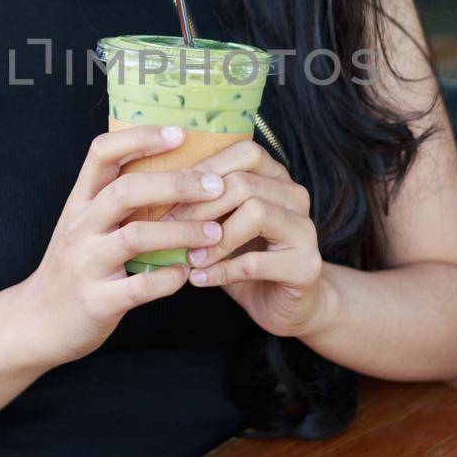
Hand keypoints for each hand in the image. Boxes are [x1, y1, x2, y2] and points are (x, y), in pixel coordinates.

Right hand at [24, 126, 228, 364]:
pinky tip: (186, 273)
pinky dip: (168, 278)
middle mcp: (79, 227)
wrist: (36, 322)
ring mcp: (86, 264)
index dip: (140, 138)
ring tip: (214, 231)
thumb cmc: (73, 267)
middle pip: (125, 190)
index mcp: (79, 202)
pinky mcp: (97, 301)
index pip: (102, 153)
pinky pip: (139, 286)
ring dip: (180, 231)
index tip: (179, 133)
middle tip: (215, 184)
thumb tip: (173, 168)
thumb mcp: (84, 225)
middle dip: (175, 184)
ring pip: (135, 237)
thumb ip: (116, 200)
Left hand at [160, 138, 327, 338]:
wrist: (284, 304)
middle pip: (245, 182)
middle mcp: (296, 197)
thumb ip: (203, 201)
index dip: (205, 169)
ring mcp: (305, 231)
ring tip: (190, 257)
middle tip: (170, 228)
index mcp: (277, 178)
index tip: (170, 194)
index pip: (245, 152)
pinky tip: (199, 278)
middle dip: (200, 206)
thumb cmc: (244, 257)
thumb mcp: (222, 223)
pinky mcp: (305, 267)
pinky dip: (220, 271)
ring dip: (214, 238)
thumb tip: (151, 184)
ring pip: (256, 213)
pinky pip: (254, 262)